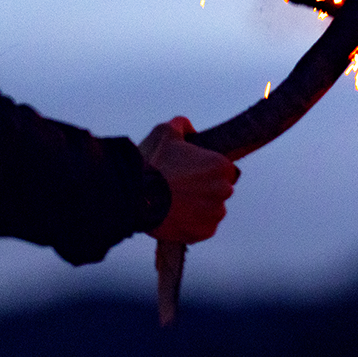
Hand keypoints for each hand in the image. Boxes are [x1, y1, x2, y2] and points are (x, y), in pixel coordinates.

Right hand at [139, 117, 238, 244]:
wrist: (133, 196)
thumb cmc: (150, 163)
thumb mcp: (165, 132)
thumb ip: (182, 125)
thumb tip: (189, 127)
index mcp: (220, 165)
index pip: (224, 169)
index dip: (207, 171)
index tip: (191, 174)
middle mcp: (223, 189)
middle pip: (219, 190)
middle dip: (205, 190)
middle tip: (181, 189)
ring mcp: (215, 213)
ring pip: (212, 210)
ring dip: (200, 208)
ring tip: (176, 204)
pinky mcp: (204, 232)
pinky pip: (203, 228)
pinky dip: (193, 225)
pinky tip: (176, 217)